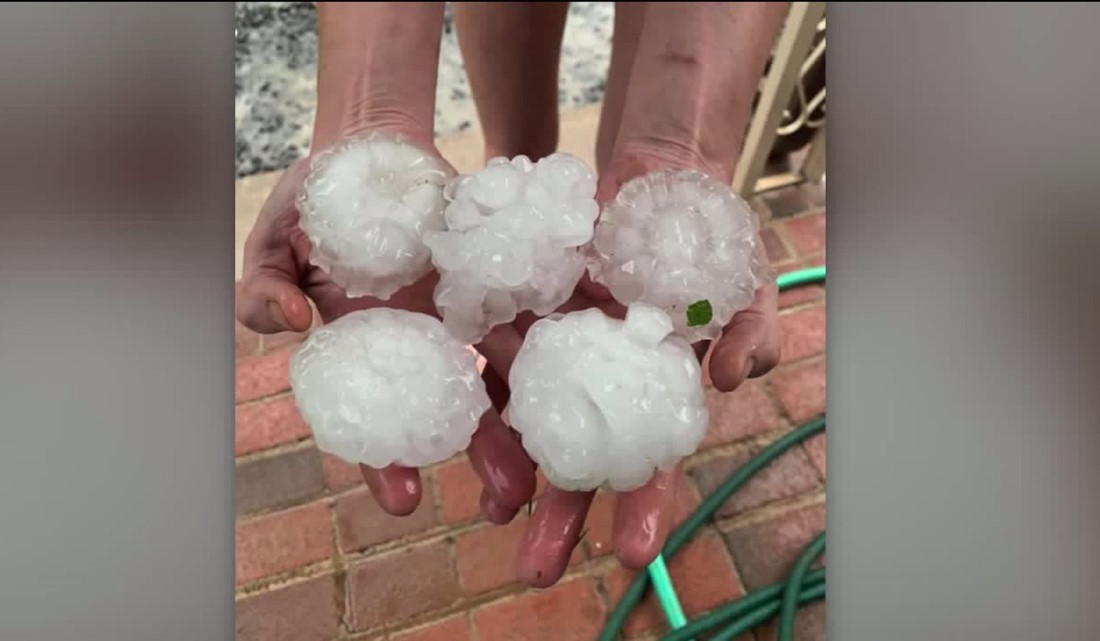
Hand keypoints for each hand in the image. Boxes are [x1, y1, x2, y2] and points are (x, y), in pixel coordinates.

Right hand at [235, 127, 537, 517]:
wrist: (372, 149)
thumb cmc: (315, 200)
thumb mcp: (273, 243)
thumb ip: (262, 288)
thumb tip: (286, 324)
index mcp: (368, 348)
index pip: (378, 419)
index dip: (386, 461)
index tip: (402, 500)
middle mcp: (423, 341)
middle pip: (456, 409)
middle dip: (481, 456)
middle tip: (505, 504)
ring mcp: (465, 311)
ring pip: (503, 374)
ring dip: (527, 418)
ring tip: (551, 466)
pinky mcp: (500, 276)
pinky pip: (531, 311)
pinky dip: (554, 341)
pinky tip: (580, 375)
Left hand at [480, 142, 781, 587]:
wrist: (656, 179)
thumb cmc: (709, 243)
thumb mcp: (745, 283)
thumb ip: (750, 329)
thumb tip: (735, 379)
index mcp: (654, 394)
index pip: (648, 460)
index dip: (643, 505)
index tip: (631, 552)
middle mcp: (602, 384)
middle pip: (580, 457)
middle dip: (560, 514)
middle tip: (536, 570)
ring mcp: (559, 351)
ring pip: (530, 421)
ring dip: (510, 472)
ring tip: (492, 519)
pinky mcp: (521, 311)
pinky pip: (495, 359)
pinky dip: (482, 394)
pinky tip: (463, 433)